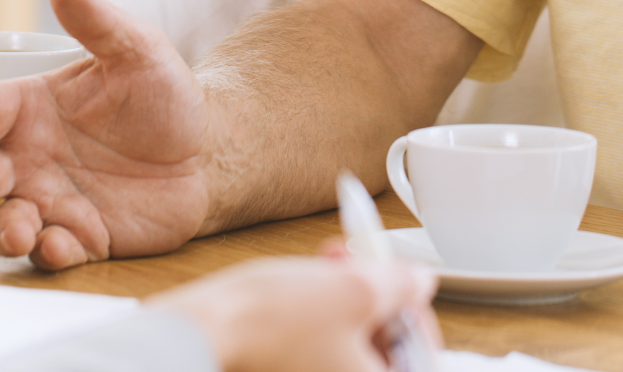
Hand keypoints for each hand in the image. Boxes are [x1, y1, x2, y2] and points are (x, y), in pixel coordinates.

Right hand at [0, 0, 210, 268]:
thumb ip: (96, 21)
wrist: (207, 150)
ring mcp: (52, 200)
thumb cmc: (162, 95)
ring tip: (20, 230)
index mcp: (30, 107)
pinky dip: (51, 253)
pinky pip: (53, 252)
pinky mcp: (82, 237)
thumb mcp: (135, 49)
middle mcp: (30, 156)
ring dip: (2, 231)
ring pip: (5, 222)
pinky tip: (63, 244)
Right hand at [151, 251, 438, 371]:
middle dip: (378, 298)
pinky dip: (323, 313)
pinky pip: (321, 347)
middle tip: (366, 263)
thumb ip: (401, 285)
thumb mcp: (355, 289)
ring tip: (332, 261)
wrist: (203, 331)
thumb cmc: (269, 323)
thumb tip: (418, 282)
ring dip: (349, 297)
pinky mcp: (286, 370)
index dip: (416, 313)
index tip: (405, 283)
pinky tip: (311, 280)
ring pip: (350, 343)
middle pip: (384, 351)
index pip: (420, 359)